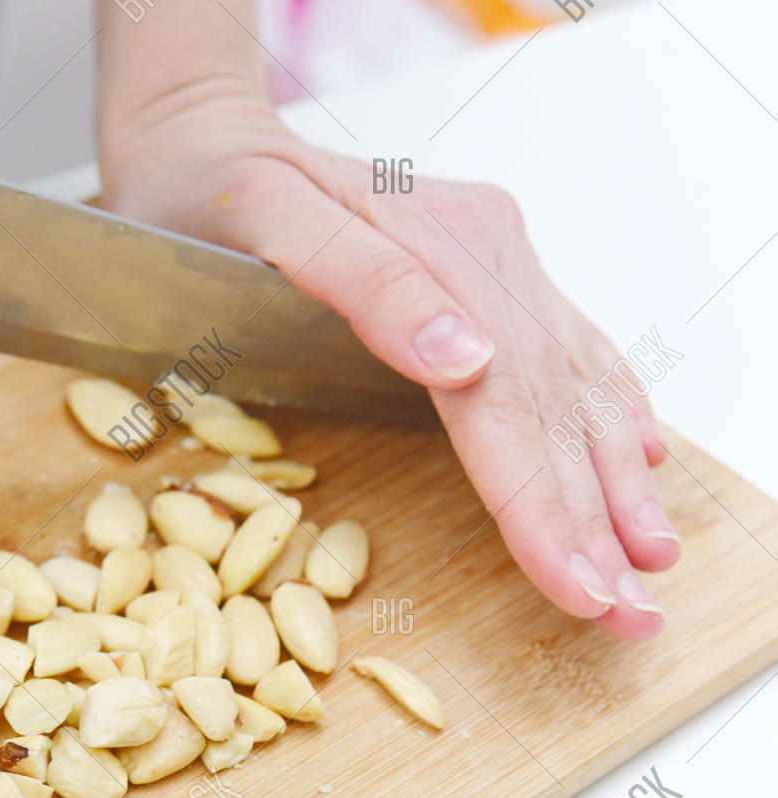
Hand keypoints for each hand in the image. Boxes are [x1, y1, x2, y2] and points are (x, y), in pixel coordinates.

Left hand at [99, 90, 675, 639]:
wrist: (196, 136)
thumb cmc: (197, 199)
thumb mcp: (264, 221)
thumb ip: (368, 284)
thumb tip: (470, 361)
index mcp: (434, 248)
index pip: (502, 405)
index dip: (544, 507)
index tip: (582, 589)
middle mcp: (482, 251)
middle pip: (548, 403)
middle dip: (593, 516)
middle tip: (632, 611)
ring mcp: (491, 255)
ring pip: (571, 378)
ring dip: (614, 474)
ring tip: (652, 554)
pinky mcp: (484, 261)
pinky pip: (564, 340)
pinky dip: (606, 403)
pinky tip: (637, 451)